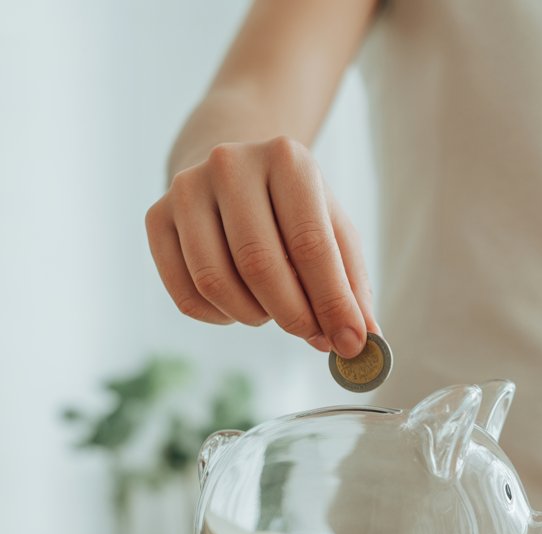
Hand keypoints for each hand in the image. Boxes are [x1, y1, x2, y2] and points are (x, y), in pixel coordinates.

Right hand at [145, 136, 375, 356]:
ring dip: (254, 316)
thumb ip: (352, 285)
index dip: (332, 302)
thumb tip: (362, 342)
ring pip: (215, 282)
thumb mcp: (335, 233)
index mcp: (286, 158)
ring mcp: (185, 188)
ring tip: (275, 310)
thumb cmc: (296, 210)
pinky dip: (219, 317)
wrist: (236, 171)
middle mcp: (230, 164)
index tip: (351, 343)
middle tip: (314, 337)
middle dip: (293, 315)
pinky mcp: (155, 216)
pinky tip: (240, 306)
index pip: (310, 244)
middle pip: (259, 264)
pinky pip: (185, 293)